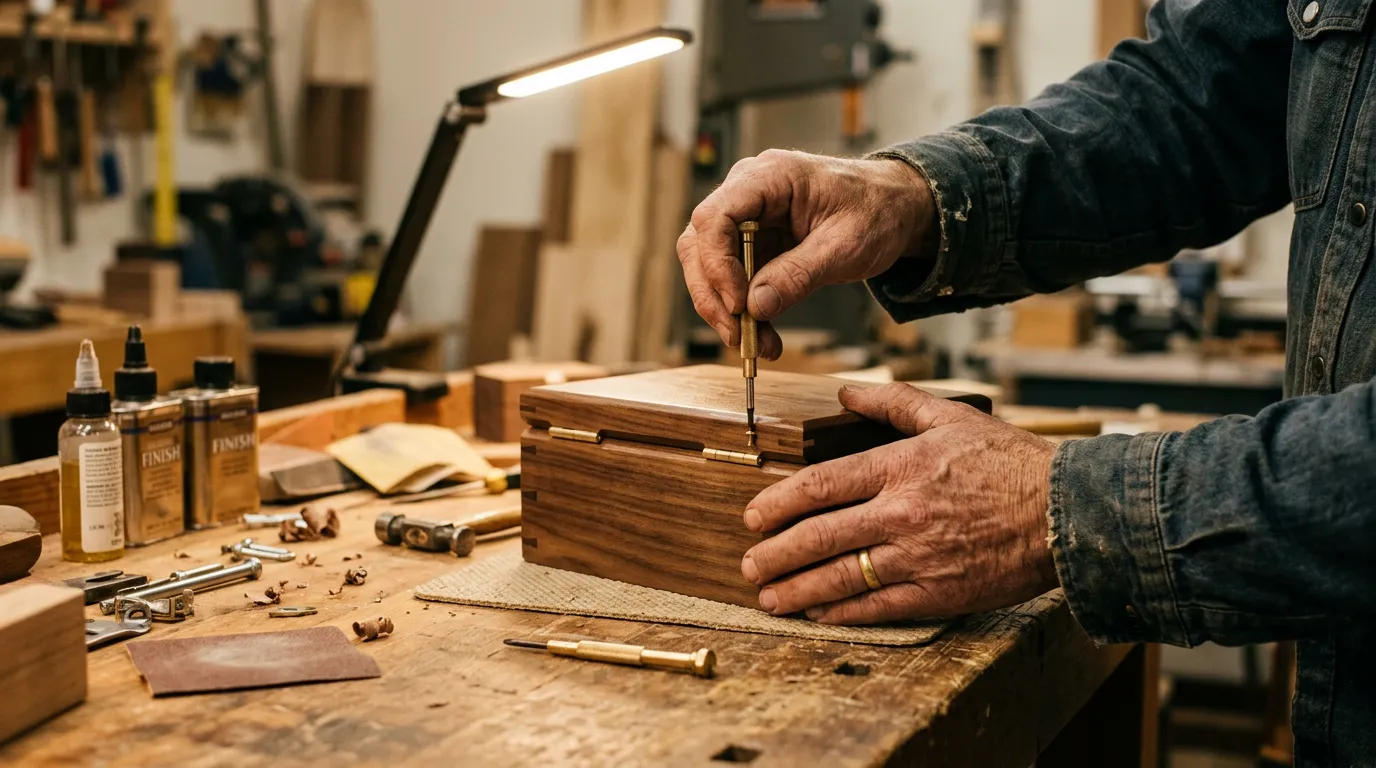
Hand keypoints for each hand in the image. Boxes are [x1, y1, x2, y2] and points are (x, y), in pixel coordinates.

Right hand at [677, 150, 936, 357]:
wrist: (895, 207)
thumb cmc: (877, 210)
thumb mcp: (846, 245)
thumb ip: (799, 274)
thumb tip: (755, 307)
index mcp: (768, 177)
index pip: (714, 217)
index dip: (717, 264)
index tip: (739, 304)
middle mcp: (747, 193)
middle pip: (700, 244)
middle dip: (714, 296)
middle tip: (739, 336)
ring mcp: (747, 219)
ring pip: (709, 266)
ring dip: (725, 310)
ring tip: (756, 344)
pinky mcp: (754, 244)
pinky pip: (733, 279)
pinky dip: (743, 311)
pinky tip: (763, 335)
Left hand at [740, 383, 1058, 624]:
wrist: (1066, 513)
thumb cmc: (1010, 461)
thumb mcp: (950, 417)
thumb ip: (893, 403)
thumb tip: (845, 391)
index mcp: (900, 467)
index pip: (820, 486)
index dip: (778, 504)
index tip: (753, 516)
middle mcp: (901, 513)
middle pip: (819, 536)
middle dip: (776, 554)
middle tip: (749, 565)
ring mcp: (918, 557)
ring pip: (841, 577)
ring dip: (798, 589)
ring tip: (768, 597)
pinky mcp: (938, 592)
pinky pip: (878, 606)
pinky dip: (843, 612)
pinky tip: (818, 612)